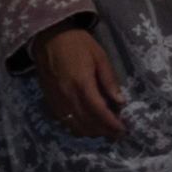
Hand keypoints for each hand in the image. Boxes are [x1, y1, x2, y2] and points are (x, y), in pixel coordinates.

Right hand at [31, 21, 125, 139]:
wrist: (49, 38)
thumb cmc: (77, 44)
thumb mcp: (100, 56)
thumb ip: (109, 80)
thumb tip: (120, 101)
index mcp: (82, 84)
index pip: (99, 112)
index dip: (112, 124)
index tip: (123, 130)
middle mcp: (68, 97)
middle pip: (88, 123)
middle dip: (104, 131)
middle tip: (117, 133)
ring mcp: (57, 101)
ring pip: (76, 126)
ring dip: (92, 132)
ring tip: (105, 131)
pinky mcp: (50, 102)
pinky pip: (65, 122)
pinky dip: (78, 127)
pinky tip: (87, 125)